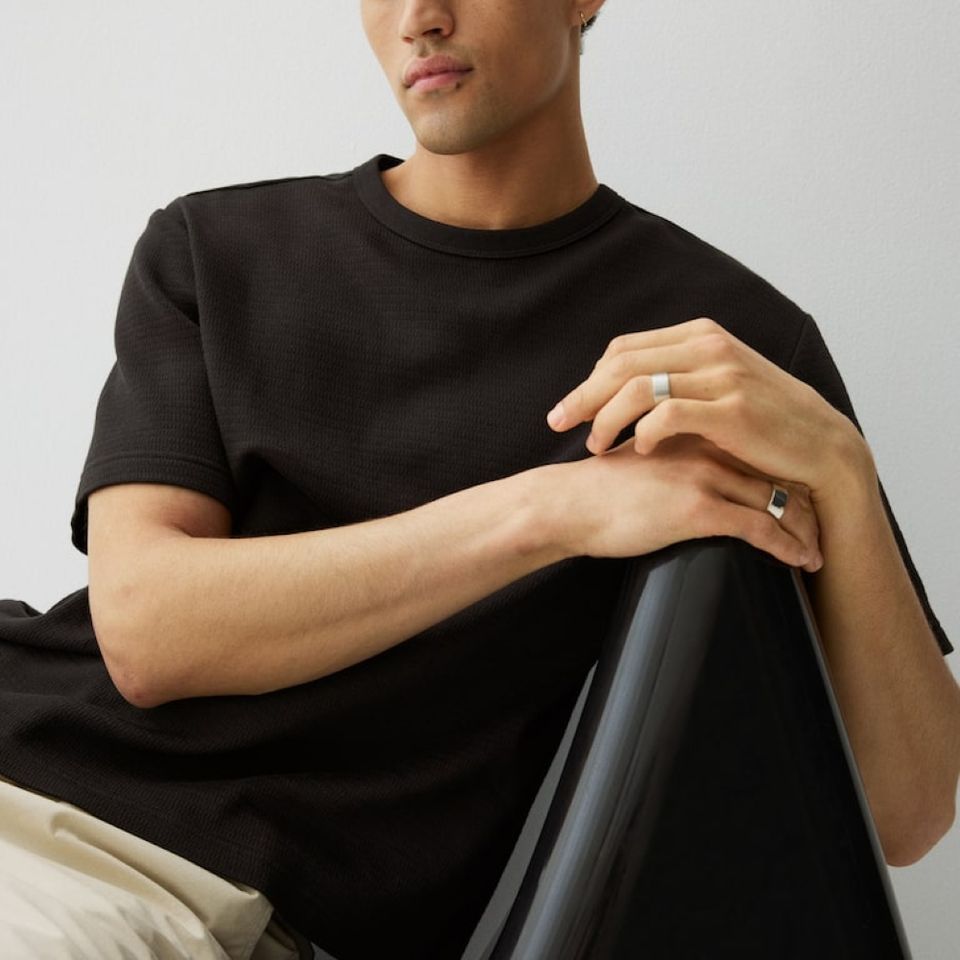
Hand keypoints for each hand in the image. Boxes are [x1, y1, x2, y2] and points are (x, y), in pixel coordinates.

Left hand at [546, 316, 857, 506]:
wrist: (821, 446)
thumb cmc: (763, 423)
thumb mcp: (719, 385)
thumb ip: (677, 378)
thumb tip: (623, 391)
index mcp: (699, 335)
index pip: (623, 350)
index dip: (589, 379)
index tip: (569, 409)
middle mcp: (708, 346)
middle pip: (620, 364)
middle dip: (581, 397)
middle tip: (557, 425)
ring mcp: (721, 375)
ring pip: (637, 387)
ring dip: (604, 418)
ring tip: (595, 446)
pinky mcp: (732, 410)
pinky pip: (667, 414)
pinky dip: (643, 432)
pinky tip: (638, 449)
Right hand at [550, 432, 823, 570]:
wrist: (566, 506)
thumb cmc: (594, 492)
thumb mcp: (638, 461)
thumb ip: (668, 459)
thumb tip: (682, 483)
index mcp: (693, 432)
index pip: (756, 449)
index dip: (784, 474)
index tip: (802, 499)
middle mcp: (705, 446)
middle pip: (775, 471)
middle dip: (806, 503)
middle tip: (824, 528)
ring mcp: (704, 475)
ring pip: (776, 499)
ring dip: (805, 530)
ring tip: (818, 553)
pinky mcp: (698, 508)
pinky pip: (760, 528)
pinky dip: (787, 547)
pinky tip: (801, 561)